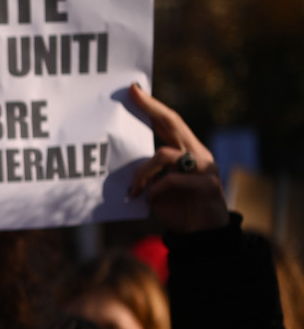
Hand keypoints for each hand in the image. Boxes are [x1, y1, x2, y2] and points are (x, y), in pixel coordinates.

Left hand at [126, 85, 228, 232]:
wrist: (202, 238)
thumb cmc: (177, 210)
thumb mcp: (157, 188)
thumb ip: (148, 172)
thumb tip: (120, 161)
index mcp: (187, 151)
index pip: (168, 123)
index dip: (152, 106)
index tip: (133, 89)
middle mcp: (198, 154)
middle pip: (174, 123)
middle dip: (152, 108)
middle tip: (133, 95)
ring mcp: (206, 168)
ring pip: (165, 154)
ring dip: (143, 172)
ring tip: (134, 189)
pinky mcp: (208, 186)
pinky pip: (175, 179)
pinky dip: (157, 189)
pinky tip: (150, 200)